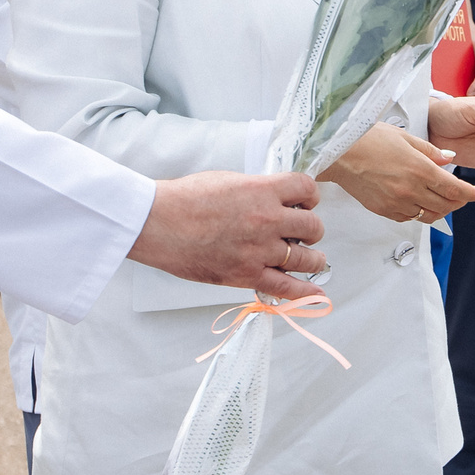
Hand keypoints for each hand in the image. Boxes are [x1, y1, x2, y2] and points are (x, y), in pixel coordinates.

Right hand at [130, 171, 326, 298]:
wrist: (158, 223)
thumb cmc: (185, 199)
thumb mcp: (228, 180)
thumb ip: (256, 191)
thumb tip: (272, 200)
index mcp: (262, 191)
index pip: (306, 189)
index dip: (310, 196)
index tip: (305, 202)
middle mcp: (268, 220)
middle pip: (313, 226)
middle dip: (310, 229)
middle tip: (302, 233)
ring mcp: (260, 250)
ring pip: (307, 258)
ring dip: (313, 259)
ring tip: (312, 260)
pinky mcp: (247, 275)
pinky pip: (287, 288)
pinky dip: (305, 293)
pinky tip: (316, 294)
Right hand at [320, 124, 474, 224]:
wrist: (339, 154)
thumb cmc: (368, 140)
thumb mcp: (405, 138)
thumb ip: (431, 152)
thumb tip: (450, 160)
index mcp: (419, 169)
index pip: (455, 189)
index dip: (472, 194)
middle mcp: (410, 190)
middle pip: (446, 205)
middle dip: (460, 202)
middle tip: (465, 196)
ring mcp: (397, 203)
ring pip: (430, 215)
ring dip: (442, 209)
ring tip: (446, 201)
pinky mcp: (384, 211)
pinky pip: (411, 217)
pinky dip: (421, 212)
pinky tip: (421, 201)